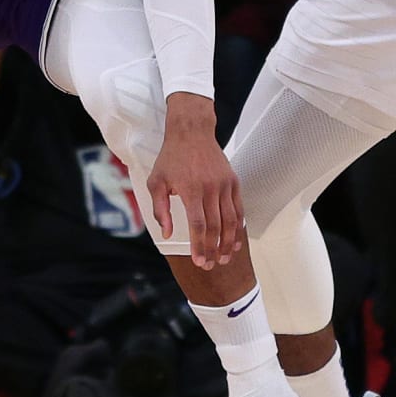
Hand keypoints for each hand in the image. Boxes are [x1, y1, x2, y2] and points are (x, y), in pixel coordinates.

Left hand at [146, 94, 243, 269]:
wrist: (191, 131)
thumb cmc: (171, 158)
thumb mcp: (156, 181)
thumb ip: (160, 210)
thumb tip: (167, 233)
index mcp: (191, 190)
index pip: (198, 225)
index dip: (200, 246)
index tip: (199, 261)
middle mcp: (210, 188)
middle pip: (216, 227)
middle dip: (214, 249)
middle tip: (211, 265)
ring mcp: (224, 185)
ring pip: (231, 220)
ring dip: (229, 242)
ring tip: (225, 258)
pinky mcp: (233, 181)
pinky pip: (238, 208)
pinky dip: (238, 225)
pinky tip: (235, 239)